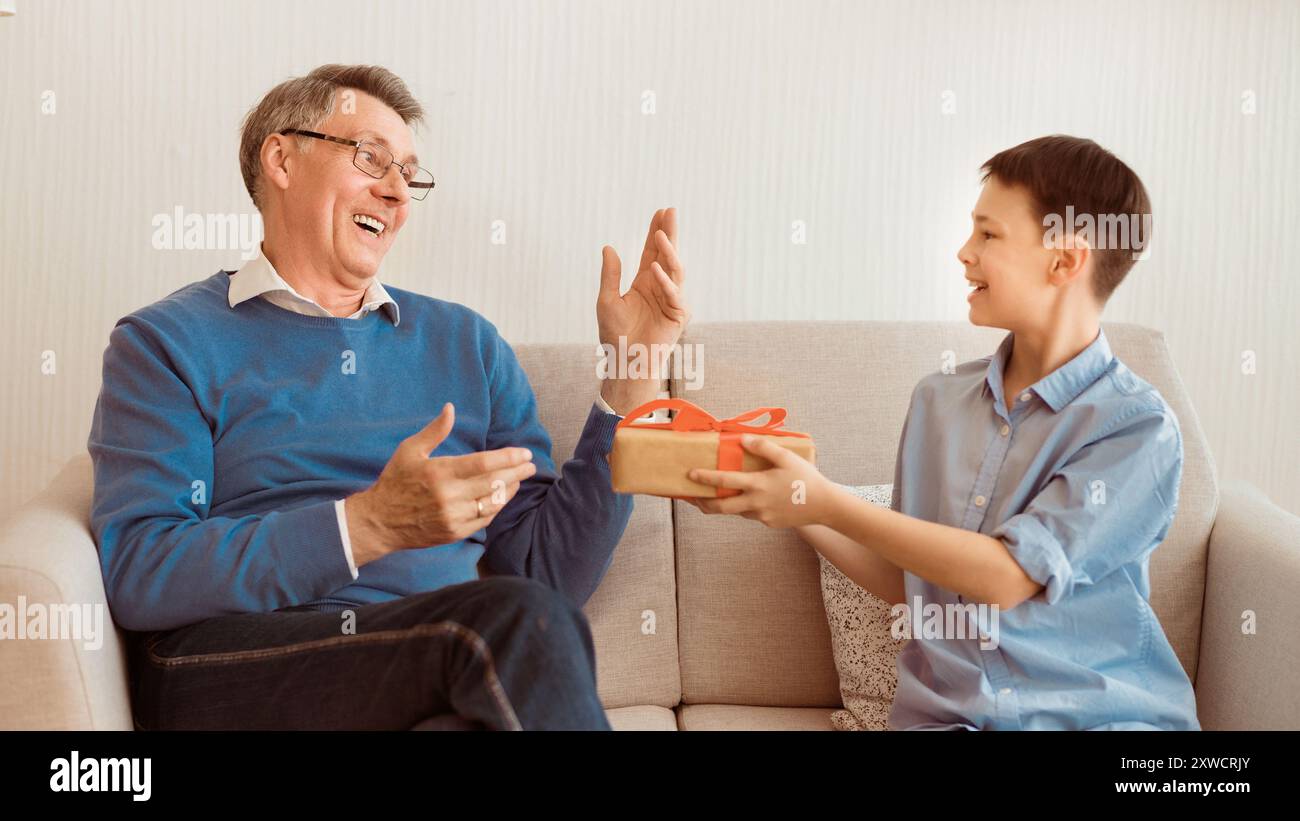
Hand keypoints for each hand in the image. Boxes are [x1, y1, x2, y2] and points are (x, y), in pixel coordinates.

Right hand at [345, 403, 537, 564]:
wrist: (379, 522)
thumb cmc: (395, 481)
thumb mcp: (409, 450)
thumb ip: (435, 431)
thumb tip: (451, 408)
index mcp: (440, 472)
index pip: (483, 463)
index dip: (508, 458)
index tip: (524, 453)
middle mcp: (449, 496)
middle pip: (494, 483)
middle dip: (517, 472)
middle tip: (531, 465)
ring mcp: (453, 517)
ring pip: (493, 502)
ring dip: (511, 489)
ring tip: (519, 478)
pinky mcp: (454, 532)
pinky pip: (485, 519)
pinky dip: (497, 507)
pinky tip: (502, 497)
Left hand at [597, 207, 688, 414]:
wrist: (625, 361)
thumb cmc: (615, 335)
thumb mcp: (607, 300)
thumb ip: (610, 275)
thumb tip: (608, 247)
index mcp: (644, 282)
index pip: (651, 251)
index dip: (656, 231)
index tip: (660, 211)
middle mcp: (660, 287)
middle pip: (667, 255)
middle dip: (669, 233)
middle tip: (671, 211)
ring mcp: (671, 300)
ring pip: (675, 270)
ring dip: (668, 252)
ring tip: (661, 235)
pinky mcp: (678, 315)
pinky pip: (675, 295)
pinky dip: (666, 283)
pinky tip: (655, 270)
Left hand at [684, 435, 833, 528]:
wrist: (825, 505)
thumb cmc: (806, 478)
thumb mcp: (787, 457)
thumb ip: (764, 447)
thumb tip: (743, 439)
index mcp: (758, 485)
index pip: (725, 480)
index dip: (705, 478)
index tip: (690, 475)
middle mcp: (756, 503)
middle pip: (721, 508)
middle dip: (704, 503)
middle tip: (692, 498)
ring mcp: (762, 516)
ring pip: (736, 511)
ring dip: (724, 505)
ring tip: (713, 497)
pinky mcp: (769, 523)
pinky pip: (751, 514)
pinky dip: (745, 507)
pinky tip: (748, 499)